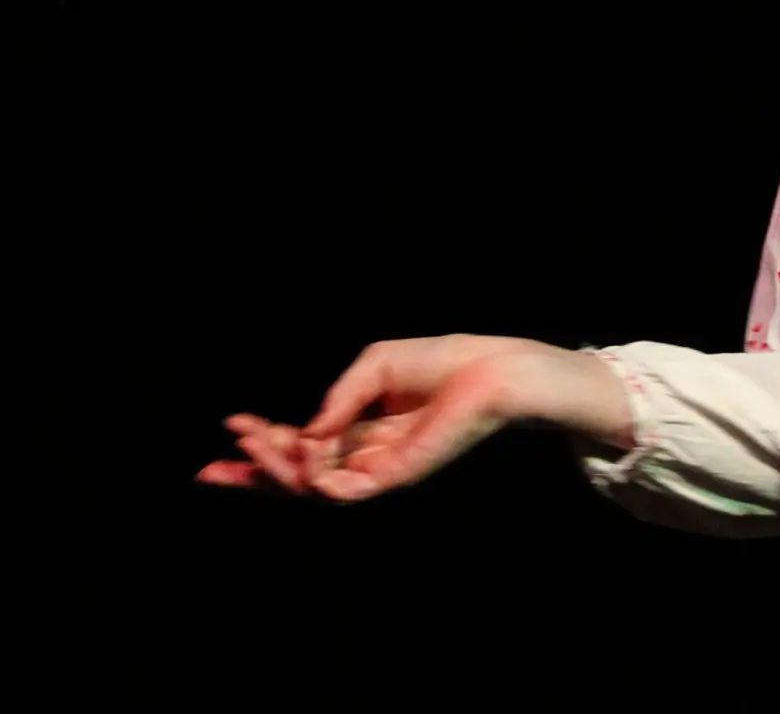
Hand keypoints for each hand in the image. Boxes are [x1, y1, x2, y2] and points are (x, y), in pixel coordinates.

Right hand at [197, 335, 633, 502]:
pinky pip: (348, 492)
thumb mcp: (376, 366)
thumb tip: (307, 432)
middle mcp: (367, 456)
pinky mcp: (398, 476)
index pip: (303, 447)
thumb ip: (339, 398)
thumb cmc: (444, 362)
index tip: (230, 425)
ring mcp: (381, 469)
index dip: (265, 441)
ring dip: (277, 469)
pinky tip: (298, 459)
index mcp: (362, 430)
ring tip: (252, 445)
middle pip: (300, 477)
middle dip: (254, 474)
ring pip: (315, 486)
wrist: (493, 369)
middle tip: (212, 468)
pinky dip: (318, 480)